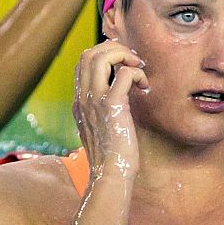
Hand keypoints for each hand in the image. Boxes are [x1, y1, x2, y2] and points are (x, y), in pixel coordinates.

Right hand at [73, 41, 148, 178]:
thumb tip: (118, 94)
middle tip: (132, 62)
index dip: (104, 54)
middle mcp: (83, 98)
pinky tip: (144, 86)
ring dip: (123, 54)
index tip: (124, 64)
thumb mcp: (100, 129)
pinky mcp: (112, 106)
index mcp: (79, 102)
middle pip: (88, 53)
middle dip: (113, 49)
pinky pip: (123, 74)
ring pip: (100, 56)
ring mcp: (95, 101)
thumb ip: (102, 110)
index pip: (82, 63)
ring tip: (137, 67)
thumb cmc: (111, 157)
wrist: (110, 175)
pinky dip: (136, 73)